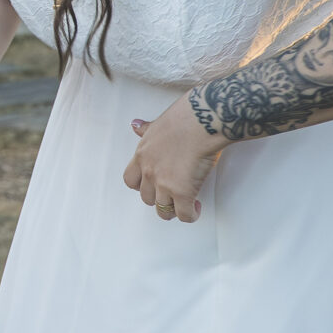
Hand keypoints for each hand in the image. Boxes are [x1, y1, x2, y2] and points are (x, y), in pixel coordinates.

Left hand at [125, 102, 221, 223]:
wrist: (201, 120)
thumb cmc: (185, 117)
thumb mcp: (158, 122)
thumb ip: (145, 129)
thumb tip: (135, 125)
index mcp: (142, 155)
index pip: (130, 180)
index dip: (141, 186)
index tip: (152, 186)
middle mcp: (149, 172)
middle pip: (147, 198)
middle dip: (159, 198)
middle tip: (172, 195)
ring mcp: (164, 184)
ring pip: (163, 209)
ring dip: (174, 209)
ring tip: (185, 204)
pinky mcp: (182, 192)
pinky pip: (184, 214)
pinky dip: (190, 215)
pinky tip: (196, 208)